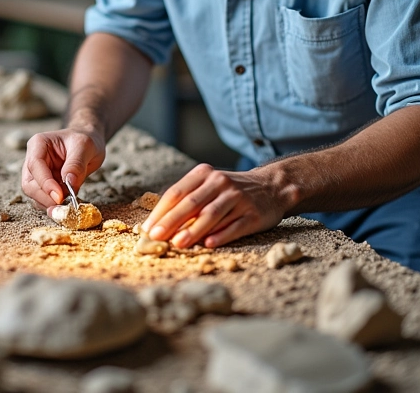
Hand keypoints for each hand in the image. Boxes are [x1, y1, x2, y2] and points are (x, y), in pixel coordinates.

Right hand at [21, 127, 105, 209]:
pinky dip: (54, 205)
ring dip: (50, 203)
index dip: (45, 183)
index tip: (60, 196)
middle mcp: (33, 159)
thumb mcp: (85, 146)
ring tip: (69, 202)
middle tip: (64, 204)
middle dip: (46, 197)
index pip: (35, 165)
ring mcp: (37, 174)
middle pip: (29, 184)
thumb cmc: (86, 139)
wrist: (90, 141)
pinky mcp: (44, 185)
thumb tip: (69, 184)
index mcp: (39, 144)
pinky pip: (43, 200)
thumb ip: (76, 164)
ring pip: (34, 195)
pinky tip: (67, 203)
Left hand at [141, 163, 293, 248]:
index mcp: (205, 174)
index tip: (147, 228)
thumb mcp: (209, 186)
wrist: (271, 187)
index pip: (177, 192)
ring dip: (193, 230)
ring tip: (177, 243)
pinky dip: (221, 235)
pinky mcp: (253, 214)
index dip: (161, 211)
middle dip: (171, 221)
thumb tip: (160, 223)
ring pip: (211, 215)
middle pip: (191, 203)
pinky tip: (208, 244)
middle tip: (155, 237)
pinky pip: (234, 226)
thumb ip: (188, 200)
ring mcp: (238, 198)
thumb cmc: (231, 191)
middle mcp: (220, 183)